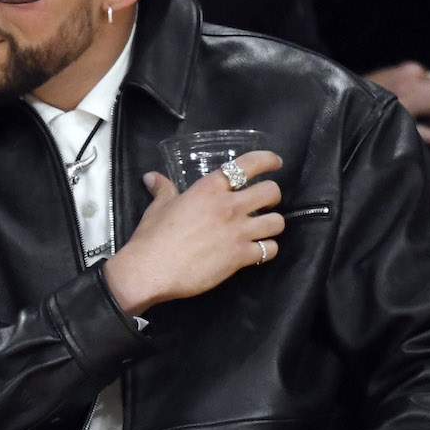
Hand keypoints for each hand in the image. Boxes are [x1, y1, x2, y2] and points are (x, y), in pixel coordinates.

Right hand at [103, 150, 284, 316]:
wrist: (151, 269)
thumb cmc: (152, 236)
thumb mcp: (158, 207)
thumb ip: (163, 190)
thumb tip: (152, 177)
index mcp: (209, 188)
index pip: (248, 164)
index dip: (268, 160)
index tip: (275, 163)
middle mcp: (229, 206)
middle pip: (271, 192)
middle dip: (272, 197)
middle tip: (263, 204)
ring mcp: (238, 232)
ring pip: (277, 222)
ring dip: (271, 225)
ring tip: (261, 229)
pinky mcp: (241, 256)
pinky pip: (270, 250)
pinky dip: (266, 250)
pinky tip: (256, 251)